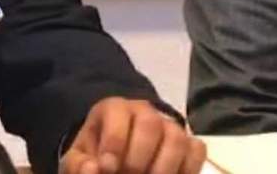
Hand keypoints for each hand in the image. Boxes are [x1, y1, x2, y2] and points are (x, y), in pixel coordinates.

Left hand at [60, 97, 204, 173]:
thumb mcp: (79, 160)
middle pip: (150, 124)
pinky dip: (187, 169)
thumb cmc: (96, 156)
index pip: (118, 113)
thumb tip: (95, 169)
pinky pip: (197, 151)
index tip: (108, 167)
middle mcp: (145, 112)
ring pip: (177, 139)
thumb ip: (79, 165)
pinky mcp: (189, 144)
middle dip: (138, 157)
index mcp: (114, 109)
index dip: (114, 141)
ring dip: (164, 168)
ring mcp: (170, 127)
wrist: (115, 157)